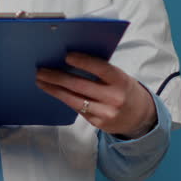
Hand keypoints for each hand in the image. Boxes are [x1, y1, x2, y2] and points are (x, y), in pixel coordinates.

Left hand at [36, 53, 156, 138]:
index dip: (83, 62)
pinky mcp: (99, 124)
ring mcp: (106, 113)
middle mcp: (114, 98)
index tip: (66, 55)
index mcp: (121, 81)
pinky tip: (54, 92)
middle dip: (57, 77)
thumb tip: (70, 58)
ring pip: (74, 100)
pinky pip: (77, 110)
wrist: (140, 116)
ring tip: (40, 81)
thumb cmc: (124, 89)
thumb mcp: (119, 76)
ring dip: (55, 90)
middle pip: (81, 86)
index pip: (100, 69)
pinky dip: (64, 99)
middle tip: (41, 70)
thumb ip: (100, 70)